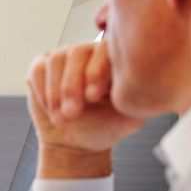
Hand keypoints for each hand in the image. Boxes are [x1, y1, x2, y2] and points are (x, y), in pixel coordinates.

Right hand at [27, 41, 142, 175]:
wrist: (76, 141)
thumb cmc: (105, 127)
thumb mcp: (129, 119)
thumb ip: (138, 103)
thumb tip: (153, 92)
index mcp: (114, 59)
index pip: (105, 49)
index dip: (97, 70)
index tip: (93, 97)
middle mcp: (89, 52)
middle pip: (76, 52)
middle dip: (71, 86)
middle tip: (72, 114)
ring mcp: (64, 57)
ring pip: (54, 60)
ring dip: (55, 93)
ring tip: (63, 117)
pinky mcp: (42, 66)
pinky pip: (37, 69)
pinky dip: (41, 92)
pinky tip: (51, 108)